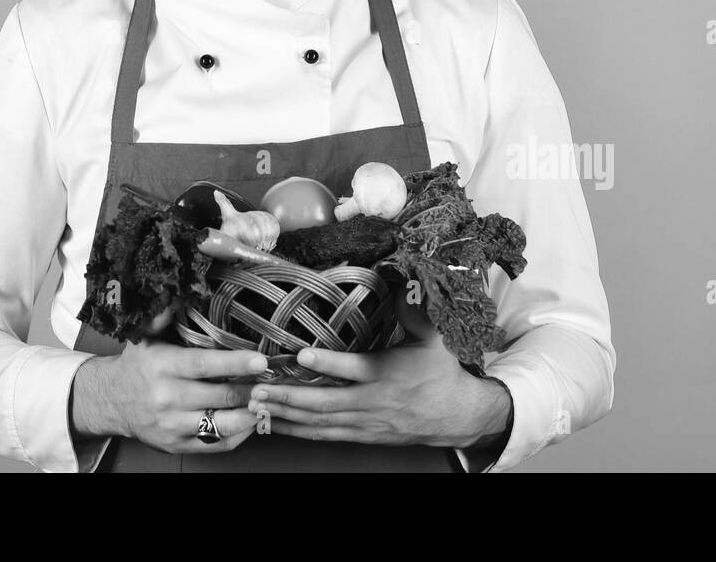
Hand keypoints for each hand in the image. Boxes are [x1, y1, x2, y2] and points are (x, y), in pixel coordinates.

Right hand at [70, 335, 267, 454]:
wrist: (109, 402)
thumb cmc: (136, 366)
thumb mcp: (143, 336)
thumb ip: (162, 316)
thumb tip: (175, 290)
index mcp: (163, 367)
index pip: (204, 365)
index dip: (235, 363)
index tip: (261, 360)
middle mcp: (168, 398)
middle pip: (221, 396)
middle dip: (253, 389)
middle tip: (276, 380)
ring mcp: (174, 425)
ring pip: (223, 424)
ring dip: (251, 413)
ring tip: (269, 400)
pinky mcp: (178, 445)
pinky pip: (217, 444)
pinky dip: (240, 434)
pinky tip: (252, 419)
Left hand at [247, 331, 512, 448]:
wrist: (458, 416)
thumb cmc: (443, 372)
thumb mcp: (436, 338)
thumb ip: (414, 310)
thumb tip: (402, 280)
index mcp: (387, 374)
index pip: (354, 369)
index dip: (327, 364)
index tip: (301, 356)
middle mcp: (372, 401)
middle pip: (326, 402)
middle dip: (290, 396)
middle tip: (259, 388)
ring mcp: (366, 422)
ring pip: (321, 422)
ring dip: (287, 415)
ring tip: (257, 406)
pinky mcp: (363, 434)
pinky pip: (327, 435)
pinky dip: (300, 431)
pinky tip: (278, 425)